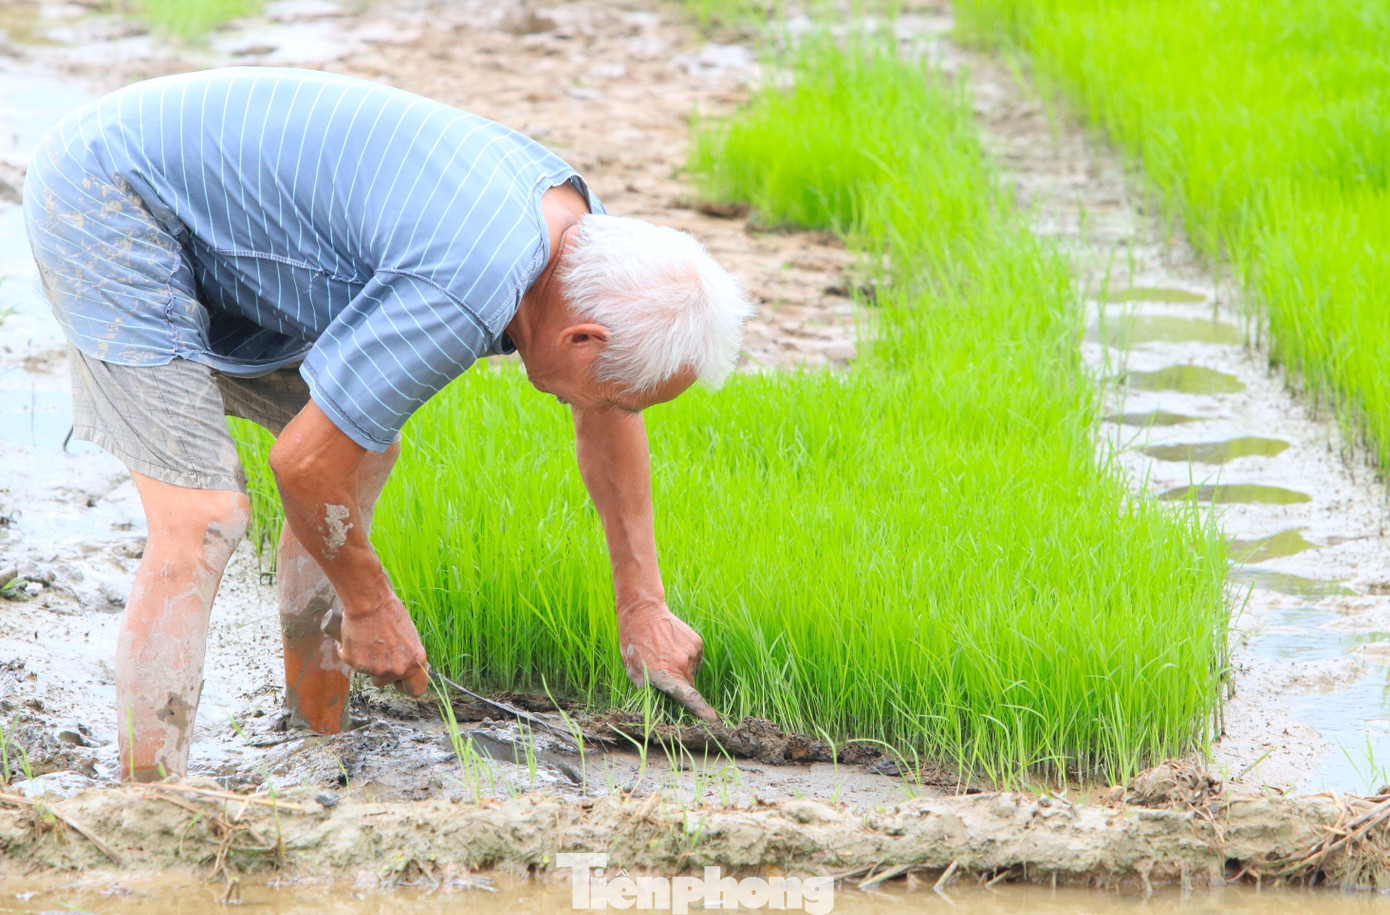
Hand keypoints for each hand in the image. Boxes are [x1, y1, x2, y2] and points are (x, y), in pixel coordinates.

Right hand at [326, 598, 429, 696]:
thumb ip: (407, 654)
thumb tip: (404, 664)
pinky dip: (352, 654)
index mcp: (415, 662)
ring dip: (367, 662)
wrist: (369, 603)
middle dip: (382, 672)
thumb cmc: (390, 613)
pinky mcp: (357, 665)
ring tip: (368, 641)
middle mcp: (397, 669)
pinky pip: (353, 664)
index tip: (400, 680)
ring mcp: (376, 669)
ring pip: (369, 673)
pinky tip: (356, 638)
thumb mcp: (409, 635)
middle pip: (386, 682)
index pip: (416, 689)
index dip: (406, 685)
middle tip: (378, 653)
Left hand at [617, 600, 719, 724]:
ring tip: (665, 655)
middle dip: (679, 685)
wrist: (644, 612)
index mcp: (666, 674)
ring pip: (691, 672)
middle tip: (665, 671)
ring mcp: (691, 653)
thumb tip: (656, 700)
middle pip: (689, 686)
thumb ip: (646, 688)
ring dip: (682, 669)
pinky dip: (687, 657)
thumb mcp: (633, 670)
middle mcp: (682, 665)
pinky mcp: (697, 643)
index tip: (712, 719)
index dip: (702, 711)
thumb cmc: (634, 642)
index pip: (689, 698)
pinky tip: (673, 647)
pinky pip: (695, 659)